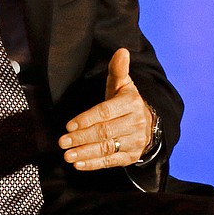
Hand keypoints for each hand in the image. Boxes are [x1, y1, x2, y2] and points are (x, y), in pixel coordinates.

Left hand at [58, 48, 152, 169]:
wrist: (151, 123)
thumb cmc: (127, 101)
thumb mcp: (123, 84)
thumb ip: (118, 69)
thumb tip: (121, 50)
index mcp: (131, 104)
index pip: (105, 112)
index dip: (86, 119)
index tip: (69, 125)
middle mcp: (136, 124)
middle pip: (104, 132)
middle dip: (81, 138)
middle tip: (62, 142)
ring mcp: (135, 142)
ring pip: (107, 148)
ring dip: (85, 153)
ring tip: (67, 155)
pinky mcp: (132, 156)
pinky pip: (112, 161)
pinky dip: (94, 163)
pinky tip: (78, 164)